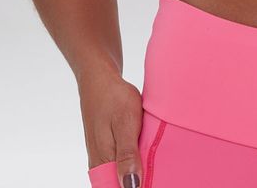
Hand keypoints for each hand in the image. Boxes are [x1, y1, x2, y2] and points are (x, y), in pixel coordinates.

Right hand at [78, 66, 143, 184]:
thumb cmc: (113, 98)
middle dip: (137, 181)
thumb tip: (131, 186)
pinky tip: (145, 158)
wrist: (99, 79)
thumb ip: (127, 155)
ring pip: (119, 176)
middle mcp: (99, 164)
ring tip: (154, 168)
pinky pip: (119, 165)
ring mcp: (102, 156)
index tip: (152, 181)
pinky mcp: (107, 148)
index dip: (135, 186)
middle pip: (118, 184)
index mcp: (103, 162)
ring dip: (136, 174)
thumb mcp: (126, 123)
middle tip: (157, 173)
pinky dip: (132, 164)